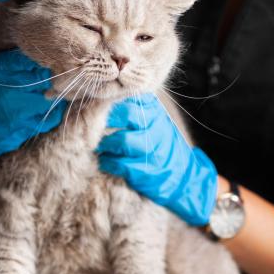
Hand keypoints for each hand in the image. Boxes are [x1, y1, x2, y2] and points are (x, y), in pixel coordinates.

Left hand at [98, 94, 217, 224]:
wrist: (184, 177)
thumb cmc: (159, 144)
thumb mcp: (152, 120)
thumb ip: (132, 107)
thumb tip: (99, 96)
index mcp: (154, 111)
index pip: (129, 96)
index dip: (108, 100)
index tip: (92, 104)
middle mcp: (156, 126)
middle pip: (126, 114)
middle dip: (103, 119)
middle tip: (89, 126)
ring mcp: (153, 149)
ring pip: (122, 140)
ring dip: (104, 144)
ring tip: (97, 146)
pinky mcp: (147, 171)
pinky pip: (121, 164)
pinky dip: (108, 162)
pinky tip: (105, 161)